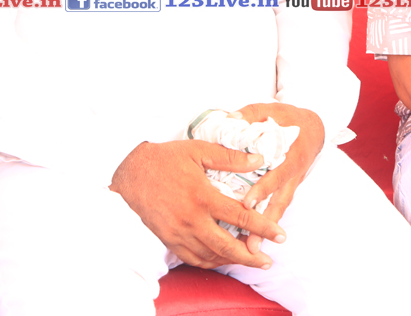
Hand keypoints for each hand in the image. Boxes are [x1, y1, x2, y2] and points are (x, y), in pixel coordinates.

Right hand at [111, 139, 285, 269]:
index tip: (280, 235)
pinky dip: (210, 261)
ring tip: (250, 261)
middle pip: (227, 246)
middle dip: (251, 256)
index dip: (263, 226)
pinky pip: (193, 258)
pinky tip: (222, 258)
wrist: (130, 172)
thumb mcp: (198, 150)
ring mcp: (179, 232)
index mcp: (202, 196)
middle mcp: (192, 219)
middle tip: (268, 261)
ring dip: (232, 261)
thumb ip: (230, 158)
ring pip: (211, 255)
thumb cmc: (166, 158)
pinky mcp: (169, 239)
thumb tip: (259, 159)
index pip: (240, 216)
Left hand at [233, 103, 324, 254]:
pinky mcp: (287, 188)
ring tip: (252, 249)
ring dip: (267, 229)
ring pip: (279, 209)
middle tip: (251, 242)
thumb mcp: (270, 110)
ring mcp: (291, 184)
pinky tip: (254, 235)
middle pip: (279, 202)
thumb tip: (231, 119)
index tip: (247, 204)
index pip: (275, 176)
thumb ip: (250, 114)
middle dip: (265, 224)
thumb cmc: (289, 118)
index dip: (262, 190)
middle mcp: (292, 175)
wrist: (315, 126)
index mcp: (289, 156)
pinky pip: (278, 206)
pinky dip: (268, 221)